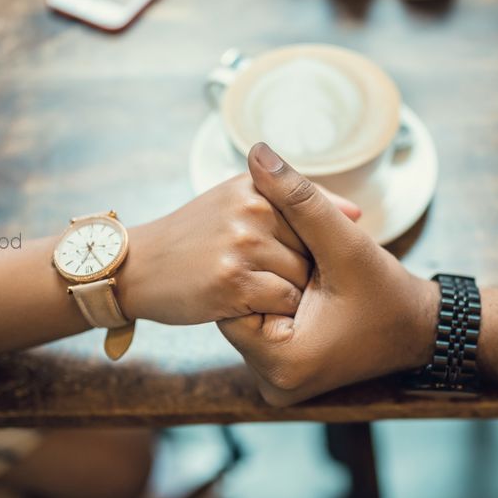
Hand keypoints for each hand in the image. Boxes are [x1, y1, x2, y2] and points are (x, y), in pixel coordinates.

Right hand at [117, 173, 360, 325]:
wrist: (139, 266)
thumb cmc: (197, 237)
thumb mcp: (239, 201)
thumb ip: (295, 203)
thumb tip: (358, 213)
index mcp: (257, 186)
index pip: (317, 217)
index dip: (313, 248)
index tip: (297, 260)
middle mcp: (253, 208)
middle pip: (314, 251)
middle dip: (302, 273)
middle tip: (263, 278)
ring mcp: (242, 244)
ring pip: (303, 279)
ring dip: (289, 295)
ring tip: (252, 290)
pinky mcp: (233, 280)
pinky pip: (284, 301)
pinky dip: (273, 311)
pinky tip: (245, 304)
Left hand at [217, 143, 440, 405]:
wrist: (420, 331)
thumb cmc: (389, 293)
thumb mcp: (345, 243)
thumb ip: (299, 199)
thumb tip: (257, 152)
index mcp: (281, 364)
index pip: (234, 294)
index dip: (259, 260)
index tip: (296, 250)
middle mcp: (271, 384)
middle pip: (239, 307)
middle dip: (264, 273)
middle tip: (305, 261)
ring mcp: (276, 384)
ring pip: (250, 314)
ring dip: (270, 285)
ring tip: (310, 275)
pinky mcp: (283, 373)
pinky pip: (263, 326)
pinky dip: (277, 300)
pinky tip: (305, 288)